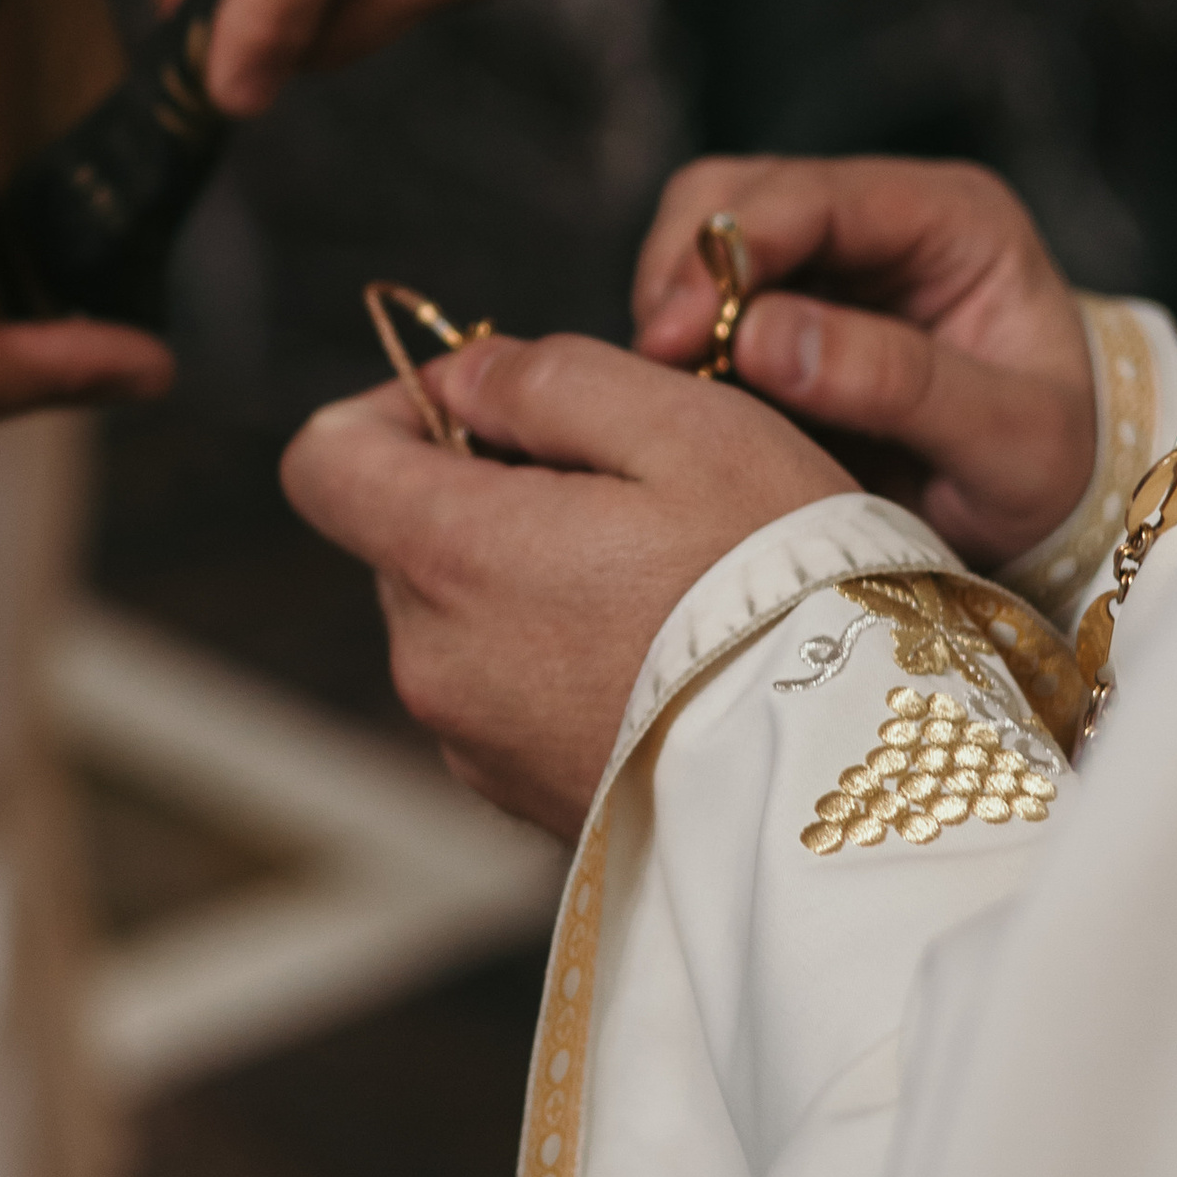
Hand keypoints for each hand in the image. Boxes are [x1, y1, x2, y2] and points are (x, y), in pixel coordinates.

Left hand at [281, 332, 846, 837]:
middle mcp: (431, 657)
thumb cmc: (783, 591)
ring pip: (460, 616)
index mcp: (450, 554)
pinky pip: (507, 694)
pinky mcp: (520, 797)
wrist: (850, 779)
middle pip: (403, 537)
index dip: (392, 407)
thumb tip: (464, 379)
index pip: (325, 460)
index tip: (486, 405)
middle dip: (486, 492)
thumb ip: (548, 379)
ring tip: (658, 578)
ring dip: (528, 578)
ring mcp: (471, 741)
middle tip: (621, 489)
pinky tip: (661, 654)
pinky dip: (558, 658)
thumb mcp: (686, 425)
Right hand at [631, 157, 1093, 571]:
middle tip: (663, 369)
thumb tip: (765, 336)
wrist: (1058, 508)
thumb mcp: (1010, 441)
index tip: (675, 333)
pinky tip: (696, 403)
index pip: (815, 195)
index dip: (731, 251)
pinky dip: (680, 345)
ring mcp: (827, 257)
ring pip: (699, 236)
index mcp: (954, 218)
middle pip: (734, 194)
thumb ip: (898, 382)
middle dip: (685, 274)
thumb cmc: (1053, 471)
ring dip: (674, 308)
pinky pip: (699, 300)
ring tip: (683, 391)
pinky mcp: (784, 306)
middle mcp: (882, 216)